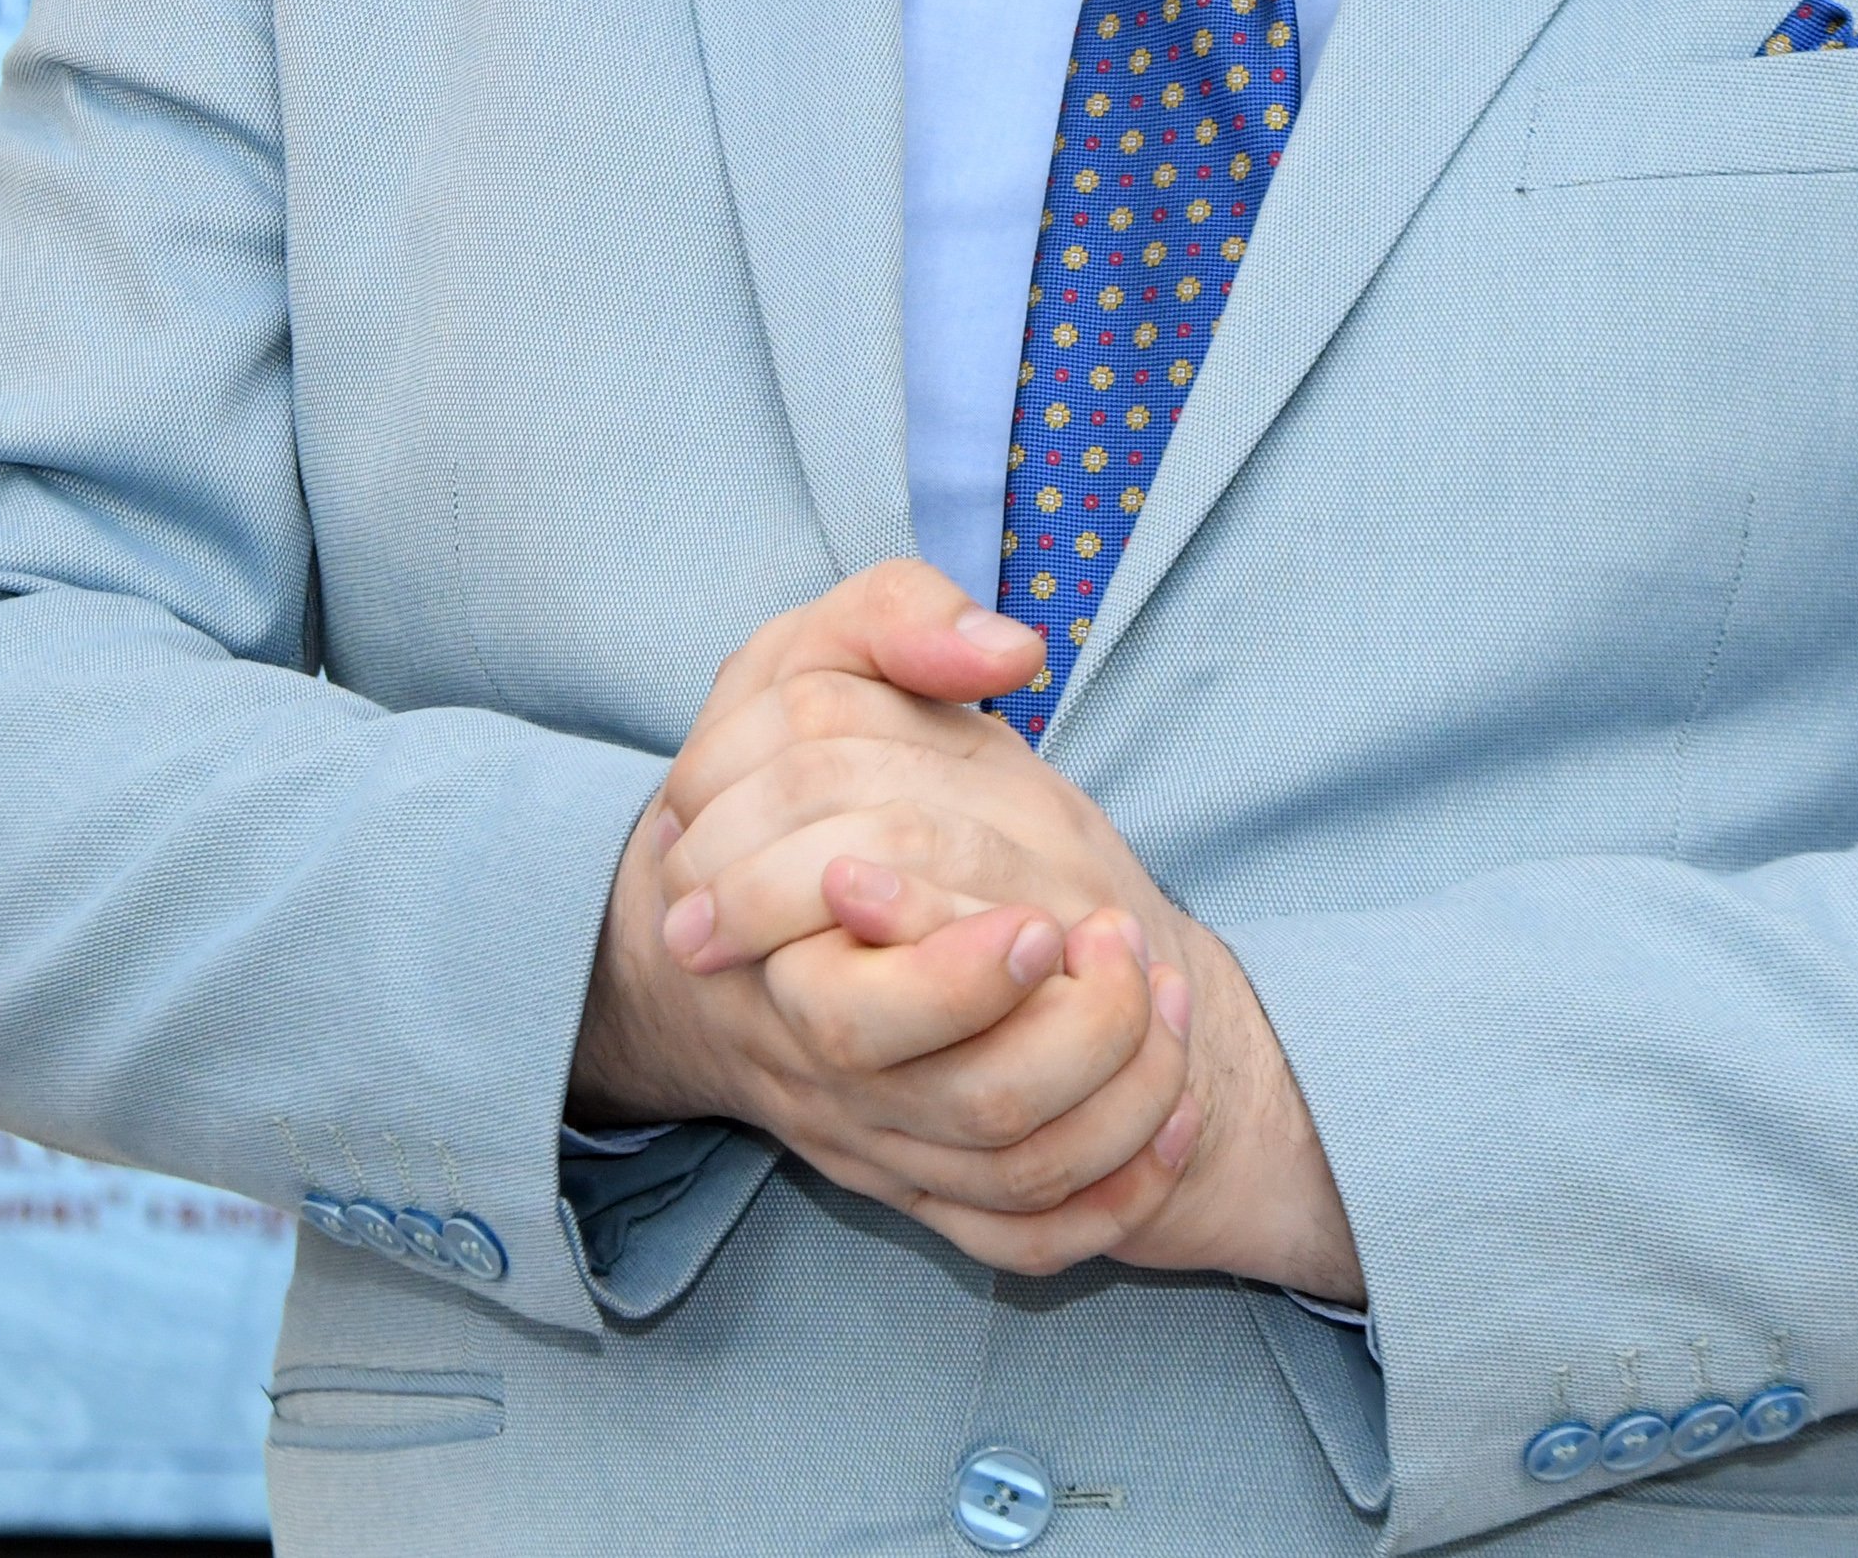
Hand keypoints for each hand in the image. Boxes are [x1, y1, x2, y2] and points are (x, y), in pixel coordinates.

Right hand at [569, 566, 1196, 1267]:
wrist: (686, 932)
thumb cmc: (760, 782)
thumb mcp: (799, 664)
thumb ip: (894, 622)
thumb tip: (1006, 647)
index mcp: (779, 956)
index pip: (858, 1018)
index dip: (961, 982)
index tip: (1045, 919)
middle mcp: (823, 1068)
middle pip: (953, 1110)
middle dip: (1069, 1046)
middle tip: (1118, 949)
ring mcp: (873, 1135)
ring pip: (1007, 1177)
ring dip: (1118, 1102)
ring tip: (1165, 996)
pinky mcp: (920, 1181)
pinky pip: (1020, 1235)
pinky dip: (1109, 1198)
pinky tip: (1172, 1115)